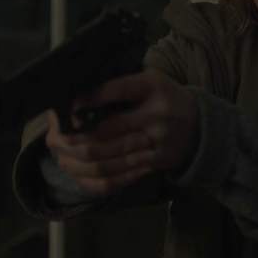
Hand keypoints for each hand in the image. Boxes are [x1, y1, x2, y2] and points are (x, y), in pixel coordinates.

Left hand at [44, 70, 199, 194]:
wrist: (202, 126)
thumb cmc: (167, 99)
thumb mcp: (150, 81)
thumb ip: (120, 86)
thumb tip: (79, 99)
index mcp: (152, 86)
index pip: (115, 90)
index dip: (87, 101)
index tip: (65, 108)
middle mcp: (156, 114)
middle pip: (106, 131)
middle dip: (74, 137)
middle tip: (55, 137)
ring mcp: (156, 142)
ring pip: (108, 157)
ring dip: (79, 159)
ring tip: (61, 155)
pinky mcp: (155, 162)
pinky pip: (119, 175)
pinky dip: (95, 176)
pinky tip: (79, 172)